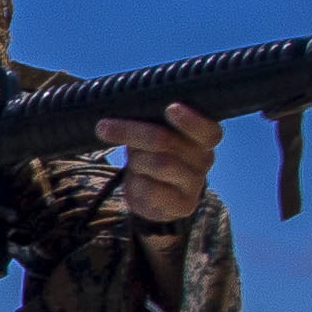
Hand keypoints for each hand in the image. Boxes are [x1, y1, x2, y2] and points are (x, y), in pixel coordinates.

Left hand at [95, 101, 217, 226]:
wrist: (153, 195)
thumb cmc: (151, 153)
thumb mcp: (152, 132)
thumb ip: (150, 120)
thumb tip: (125, 105)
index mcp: (203, 138)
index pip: (207, 129)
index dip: (190, 120)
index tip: (170, 108)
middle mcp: (204, 159)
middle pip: (167, 141)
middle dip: (131, 132)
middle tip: (104, 127)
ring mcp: (194, 184)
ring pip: (159, 164)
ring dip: (136, 160)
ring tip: (131, 160)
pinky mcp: (182, 206)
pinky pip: (152, 191)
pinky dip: (136, 184)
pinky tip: (136, 181)